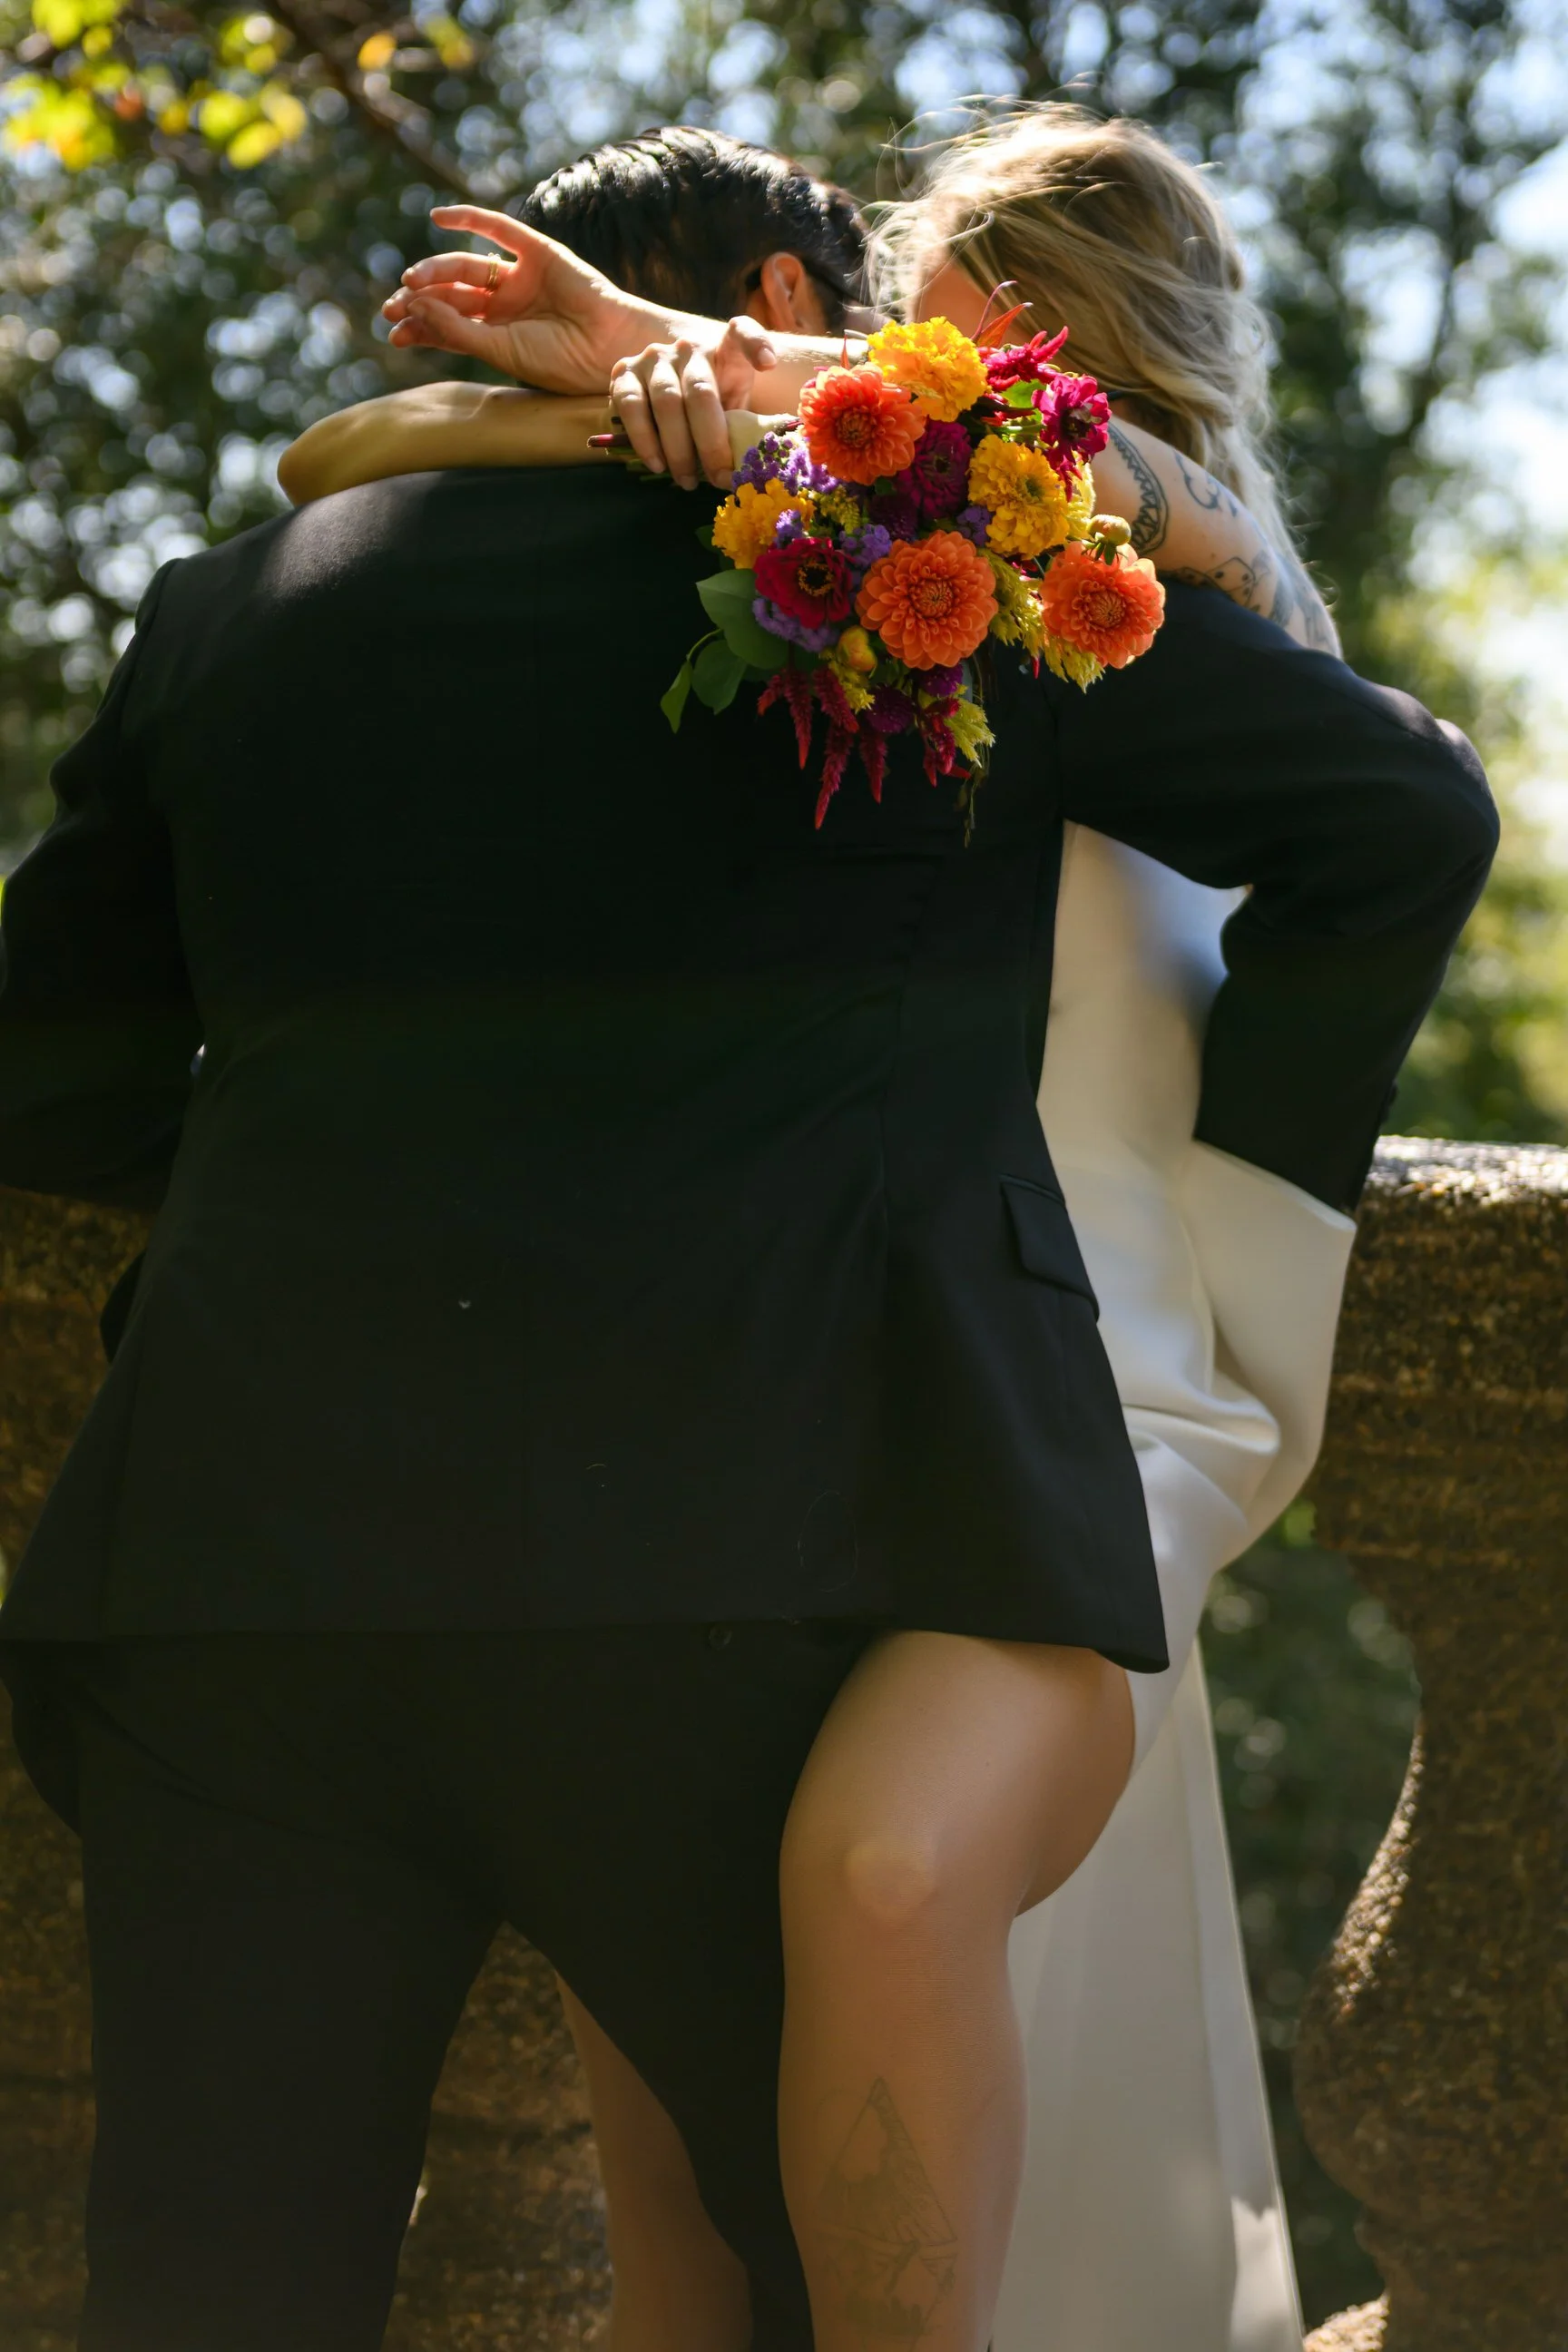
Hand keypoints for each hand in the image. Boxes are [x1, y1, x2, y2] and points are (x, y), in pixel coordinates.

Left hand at [382, 204, 700, 393]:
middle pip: (453, 295)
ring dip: (436, 269)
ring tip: (412, 280)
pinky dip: (469, 217)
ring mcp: (522, 277)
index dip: (420, 325)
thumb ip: (458, 330)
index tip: (394, 332)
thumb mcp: (501, 352)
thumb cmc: (561, 362)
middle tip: (394, 307)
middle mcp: (507, 304)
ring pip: (468, 267)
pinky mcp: (538, 251)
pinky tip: (438, 217)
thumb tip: (415, 305)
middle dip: (420, 299)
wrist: (608, 348)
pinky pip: (499, 228)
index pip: (450, 325)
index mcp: (500, 334)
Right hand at [608, 317, 779, 489]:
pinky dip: (643, 439)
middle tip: (719, 478)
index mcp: (725, 349)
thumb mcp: (732, 409)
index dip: (756, 344)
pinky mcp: (624, 372)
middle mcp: (688, 347)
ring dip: (677, 449)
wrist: (669, 399)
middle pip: (701, 392)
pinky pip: (629, 405)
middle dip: (711, 442)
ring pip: (666, 401)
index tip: (768, 364)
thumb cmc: (710, 408)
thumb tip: (750, 468)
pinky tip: (657, 464)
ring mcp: (654, 356)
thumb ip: (740, 424)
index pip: (742, 332)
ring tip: (687, 480)